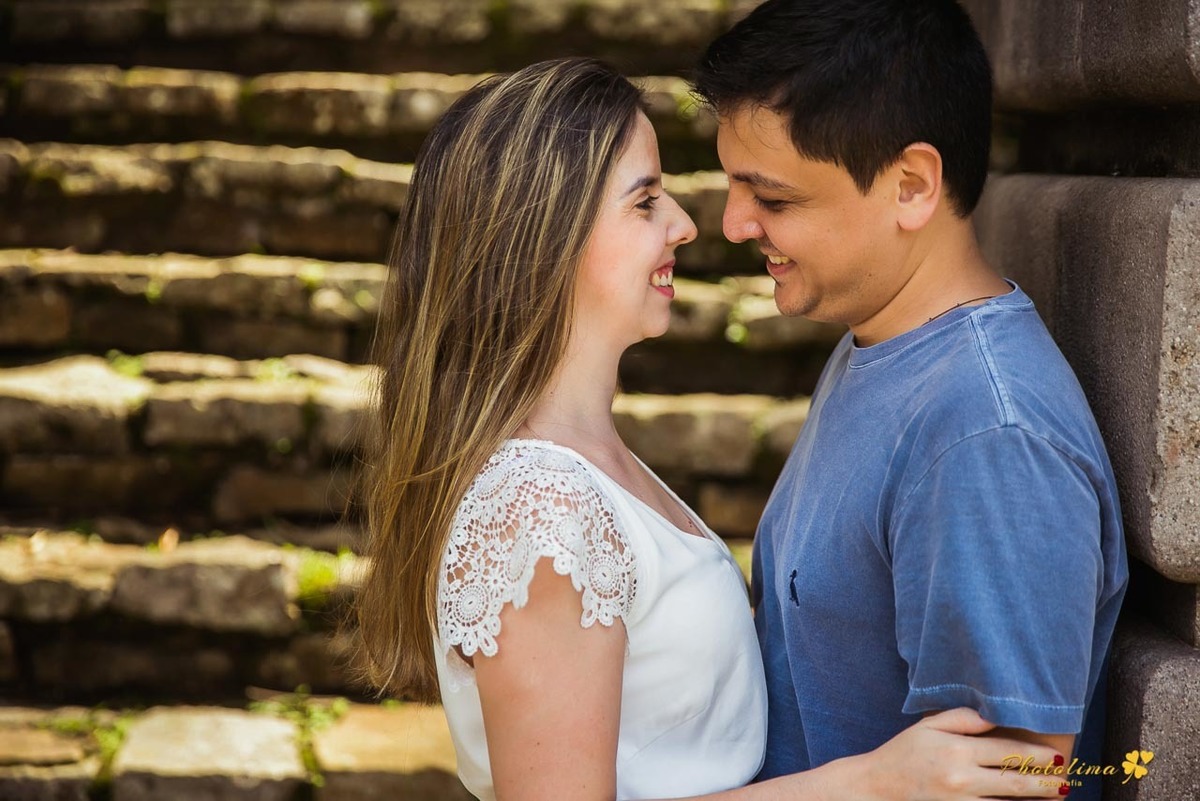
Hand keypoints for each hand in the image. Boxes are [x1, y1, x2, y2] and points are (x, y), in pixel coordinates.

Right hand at [855, 708, 1067, 799]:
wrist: (877, 787)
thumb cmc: (904, 752)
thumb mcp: (928, 725)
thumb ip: (963, 718)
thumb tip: (995, 715)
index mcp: (957, 751)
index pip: (1007, 752)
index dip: (1036, 756)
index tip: (1056, 758)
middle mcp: (962, 779)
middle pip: (1015, 783)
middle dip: (1045, 784)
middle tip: (1066, 783)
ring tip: (1055, 799)